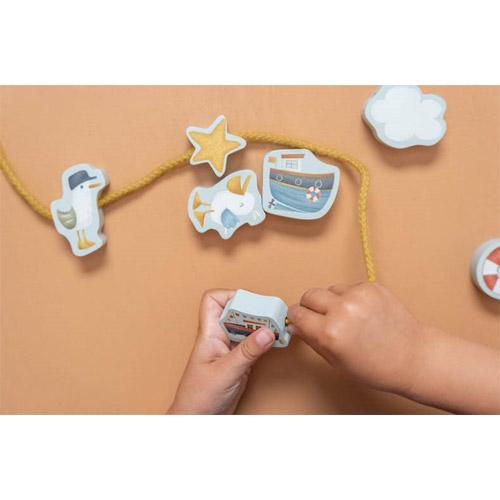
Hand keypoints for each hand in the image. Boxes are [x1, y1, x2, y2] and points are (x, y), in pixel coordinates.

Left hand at [168, 289, 274, 413]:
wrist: (196, 421)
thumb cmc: (198, 398)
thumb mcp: (225, 372)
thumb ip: (247, 351)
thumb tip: (267, 331)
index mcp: (208, 334)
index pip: (213, 300)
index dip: (230, 295)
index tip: (251, 304)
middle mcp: (219, 337)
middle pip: (236, 311)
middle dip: (254, 310)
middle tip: (272, 315)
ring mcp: (229, 349)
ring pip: (247, 326)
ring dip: (262, 325)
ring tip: (278, 327)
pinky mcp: (239, 361)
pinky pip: (254, 343)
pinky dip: (265, 340)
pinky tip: (275, 342)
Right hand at [287, 283, 424, 394]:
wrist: (413, 356)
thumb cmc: (377, 367)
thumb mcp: (336, 361)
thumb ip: (312, 340)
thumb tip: (296, 325)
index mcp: (329, 333)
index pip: (297, 313)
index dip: (296, 318)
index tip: (299, 320)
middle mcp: (342, 310)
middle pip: (309, 295)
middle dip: (310, 306)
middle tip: (320, 318)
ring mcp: (358, 296)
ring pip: (329, 289)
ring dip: (331, 300)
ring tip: (346, 317)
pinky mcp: (371, 286)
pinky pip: (348, 287)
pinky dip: (349, 297)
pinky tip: (361, 313)